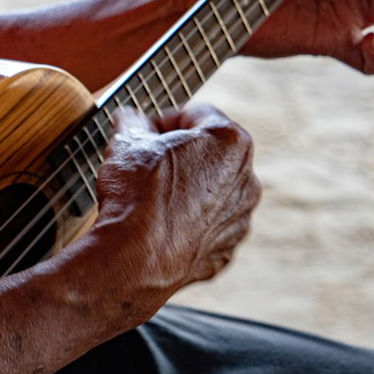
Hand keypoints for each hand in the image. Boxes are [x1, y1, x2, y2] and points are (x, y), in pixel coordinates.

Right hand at [93, 104, 260, 312]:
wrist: (134, 259)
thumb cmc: (137, 195)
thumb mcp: (127, 142)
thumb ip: (134, 122)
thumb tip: (131, 120)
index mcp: (230, 142)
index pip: (196, 114)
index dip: (163, 119)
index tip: (142, 131)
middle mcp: (246, 179)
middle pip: (210, 153)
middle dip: (179, 154)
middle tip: (144, 162)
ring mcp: (240, 219)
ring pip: (210, 192)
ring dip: (185, 190)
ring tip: (150, 197)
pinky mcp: (225, 251)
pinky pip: (206, 228)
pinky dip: (186, 225)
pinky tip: (158, 227)